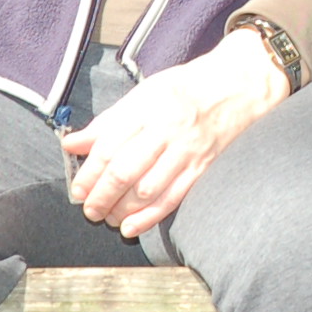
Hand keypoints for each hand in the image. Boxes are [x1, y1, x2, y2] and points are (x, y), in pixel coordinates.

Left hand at [62, 29, 290, 237]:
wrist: (239, 84)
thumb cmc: (187, 88)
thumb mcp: (143, 94)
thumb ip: (108, 122)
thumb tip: (72, 144)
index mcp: (147, 107)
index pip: (109, 146)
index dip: (89, 173)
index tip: (78, 189)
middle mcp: (166, 129)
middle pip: (124, 170)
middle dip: (101, 196)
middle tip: (89, 209)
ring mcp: (187, 150)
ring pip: (146, 189)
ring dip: (122, 209)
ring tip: (108, 217)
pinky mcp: (203, 167)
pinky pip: (173, 197)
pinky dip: (149, 217)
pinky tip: (131, 227)